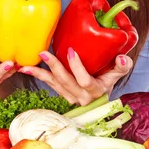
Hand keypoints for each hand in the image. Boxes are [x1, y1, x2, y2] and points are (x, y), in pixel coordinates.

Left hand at [18, 48, 132, 105]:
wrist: (102, 93)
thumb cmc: (110, 79)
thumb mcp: (118, 73)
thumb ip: (123, 66)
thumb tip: (122, 58)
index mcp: (95, 91)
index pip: (84, 81)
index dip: (77, 68)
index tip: (71, 51)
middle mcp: (81, 97)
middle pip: (65, 82)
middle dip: (54, 67)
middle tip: (43, 53)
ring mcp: (70, 97)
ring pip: (54, 85)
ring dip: (39, 74)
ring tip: (25, 66)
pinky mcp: (63, 94)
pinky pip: (50, 85)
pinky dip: (39, 76)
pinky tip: (27, 69)